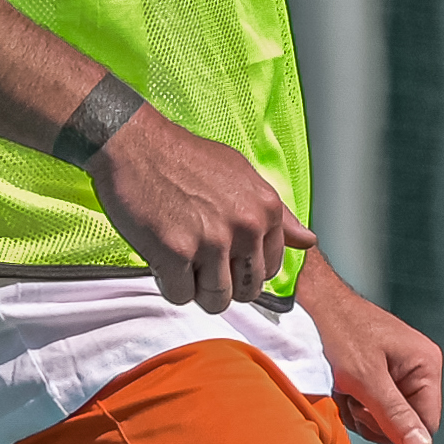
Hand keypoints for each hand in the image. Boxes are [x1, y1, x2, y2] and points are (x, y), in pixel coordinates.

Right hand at [86, 106, 310, 314]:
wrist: (135, 144)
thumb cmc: (185, 158)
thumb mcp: (243, 175)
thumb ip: (278, 215)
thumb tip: (308, 241)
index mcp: (266, 210)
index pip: (270, 269)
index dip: (245, 270)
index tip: (226, 261)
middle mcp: (245, 227)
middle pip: (247, 290)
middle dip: (224, 286)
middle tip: (200, 267)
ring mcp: (211, 241)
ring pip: (216, 299)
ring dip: (196, 290)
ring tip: (181, 264)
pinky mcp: (175, 252)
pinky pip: (180, 295)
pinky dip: (169, 286)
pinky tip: (162, 261)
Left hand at [297, 257, 443, 443]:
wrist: (311, 302)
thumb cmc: (338, 332)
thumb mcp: (365, 379)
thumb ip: (394, 415)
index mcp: (426, 365)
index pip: (426, 423)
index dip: (395, 429)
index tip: (365, 413)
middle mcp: (419, 367)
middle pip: (406, 421)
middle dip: (375, 419)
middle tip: (352, 399)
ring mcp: (400, 369)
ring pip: (387, 415)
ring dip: (361, 412)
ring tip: (344, 388)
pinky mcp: (380, 371)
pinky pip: (374, 403)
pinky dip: (354, 402)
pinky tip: (341, 386)